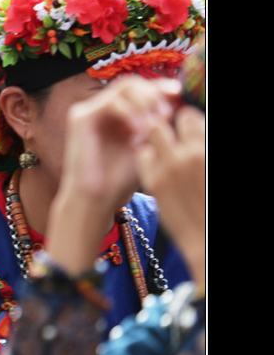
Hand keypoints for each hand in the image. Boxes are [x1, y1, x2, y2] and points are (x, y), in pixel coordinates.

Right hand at [59, 75, 179, 215]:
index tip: (178, 93)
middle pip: (132, 84)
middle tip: (165, 115)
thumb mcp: (146, 148)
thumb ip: (156, 125)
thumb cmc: (119, 181)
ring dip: (144, 102)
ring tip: (152, 125)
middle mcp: (100, 110)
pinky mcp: (80, 118)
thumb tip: (174, 103)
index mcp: (114, 116)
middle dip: (154, 94)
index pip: (139, 90)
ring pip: (123, 88)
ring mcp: (88, 112)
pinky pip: (111, 102)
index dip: (159, 87)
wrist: (96, 199)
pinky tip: (137, 130)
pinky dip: (129, 112)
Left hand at [136, 105, 204, 285]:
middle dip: (167, 124)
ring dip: (154, 137)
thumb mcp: (212, 169)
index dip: (185, 121)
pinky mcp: (154, 183)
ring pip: (151, 134)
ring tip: (161, 148)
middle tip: (169, 136)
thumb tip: (195, 137)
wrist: (207, 238)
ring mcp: (169, 168)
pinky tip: (154, 163)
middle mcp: (189, 155)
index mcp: (205, 151)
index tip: (185, 129)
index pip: (188, 115)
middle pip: (166, 120)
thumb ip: (202, 148)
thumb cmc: (209, 204)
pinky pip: (142, 155)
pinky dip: (146, 154)